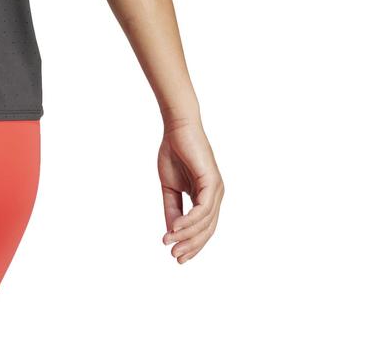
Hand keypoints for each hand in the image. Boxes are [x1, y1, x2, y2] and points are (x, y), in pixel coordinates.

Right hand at [158, 116, 223, 262]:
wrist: (177, 127)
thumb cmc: (174, 152)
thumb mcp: (169, 186)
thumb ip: (172, 208)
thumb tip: (171, 232)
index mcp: (206, 197)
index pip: (203, 229)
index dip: (191, 244)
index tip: (176, 257)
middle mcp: (215, 196)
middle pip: (207, 230)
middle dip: (191, 246)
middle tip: (175, 257)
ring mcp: (216, 190)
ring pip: (206, 223)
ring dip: (187, 235)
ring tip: (170, 243)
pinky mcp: (212, 182)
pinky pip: (203, 208)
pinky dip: (190, 220)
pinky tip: (176, 228)